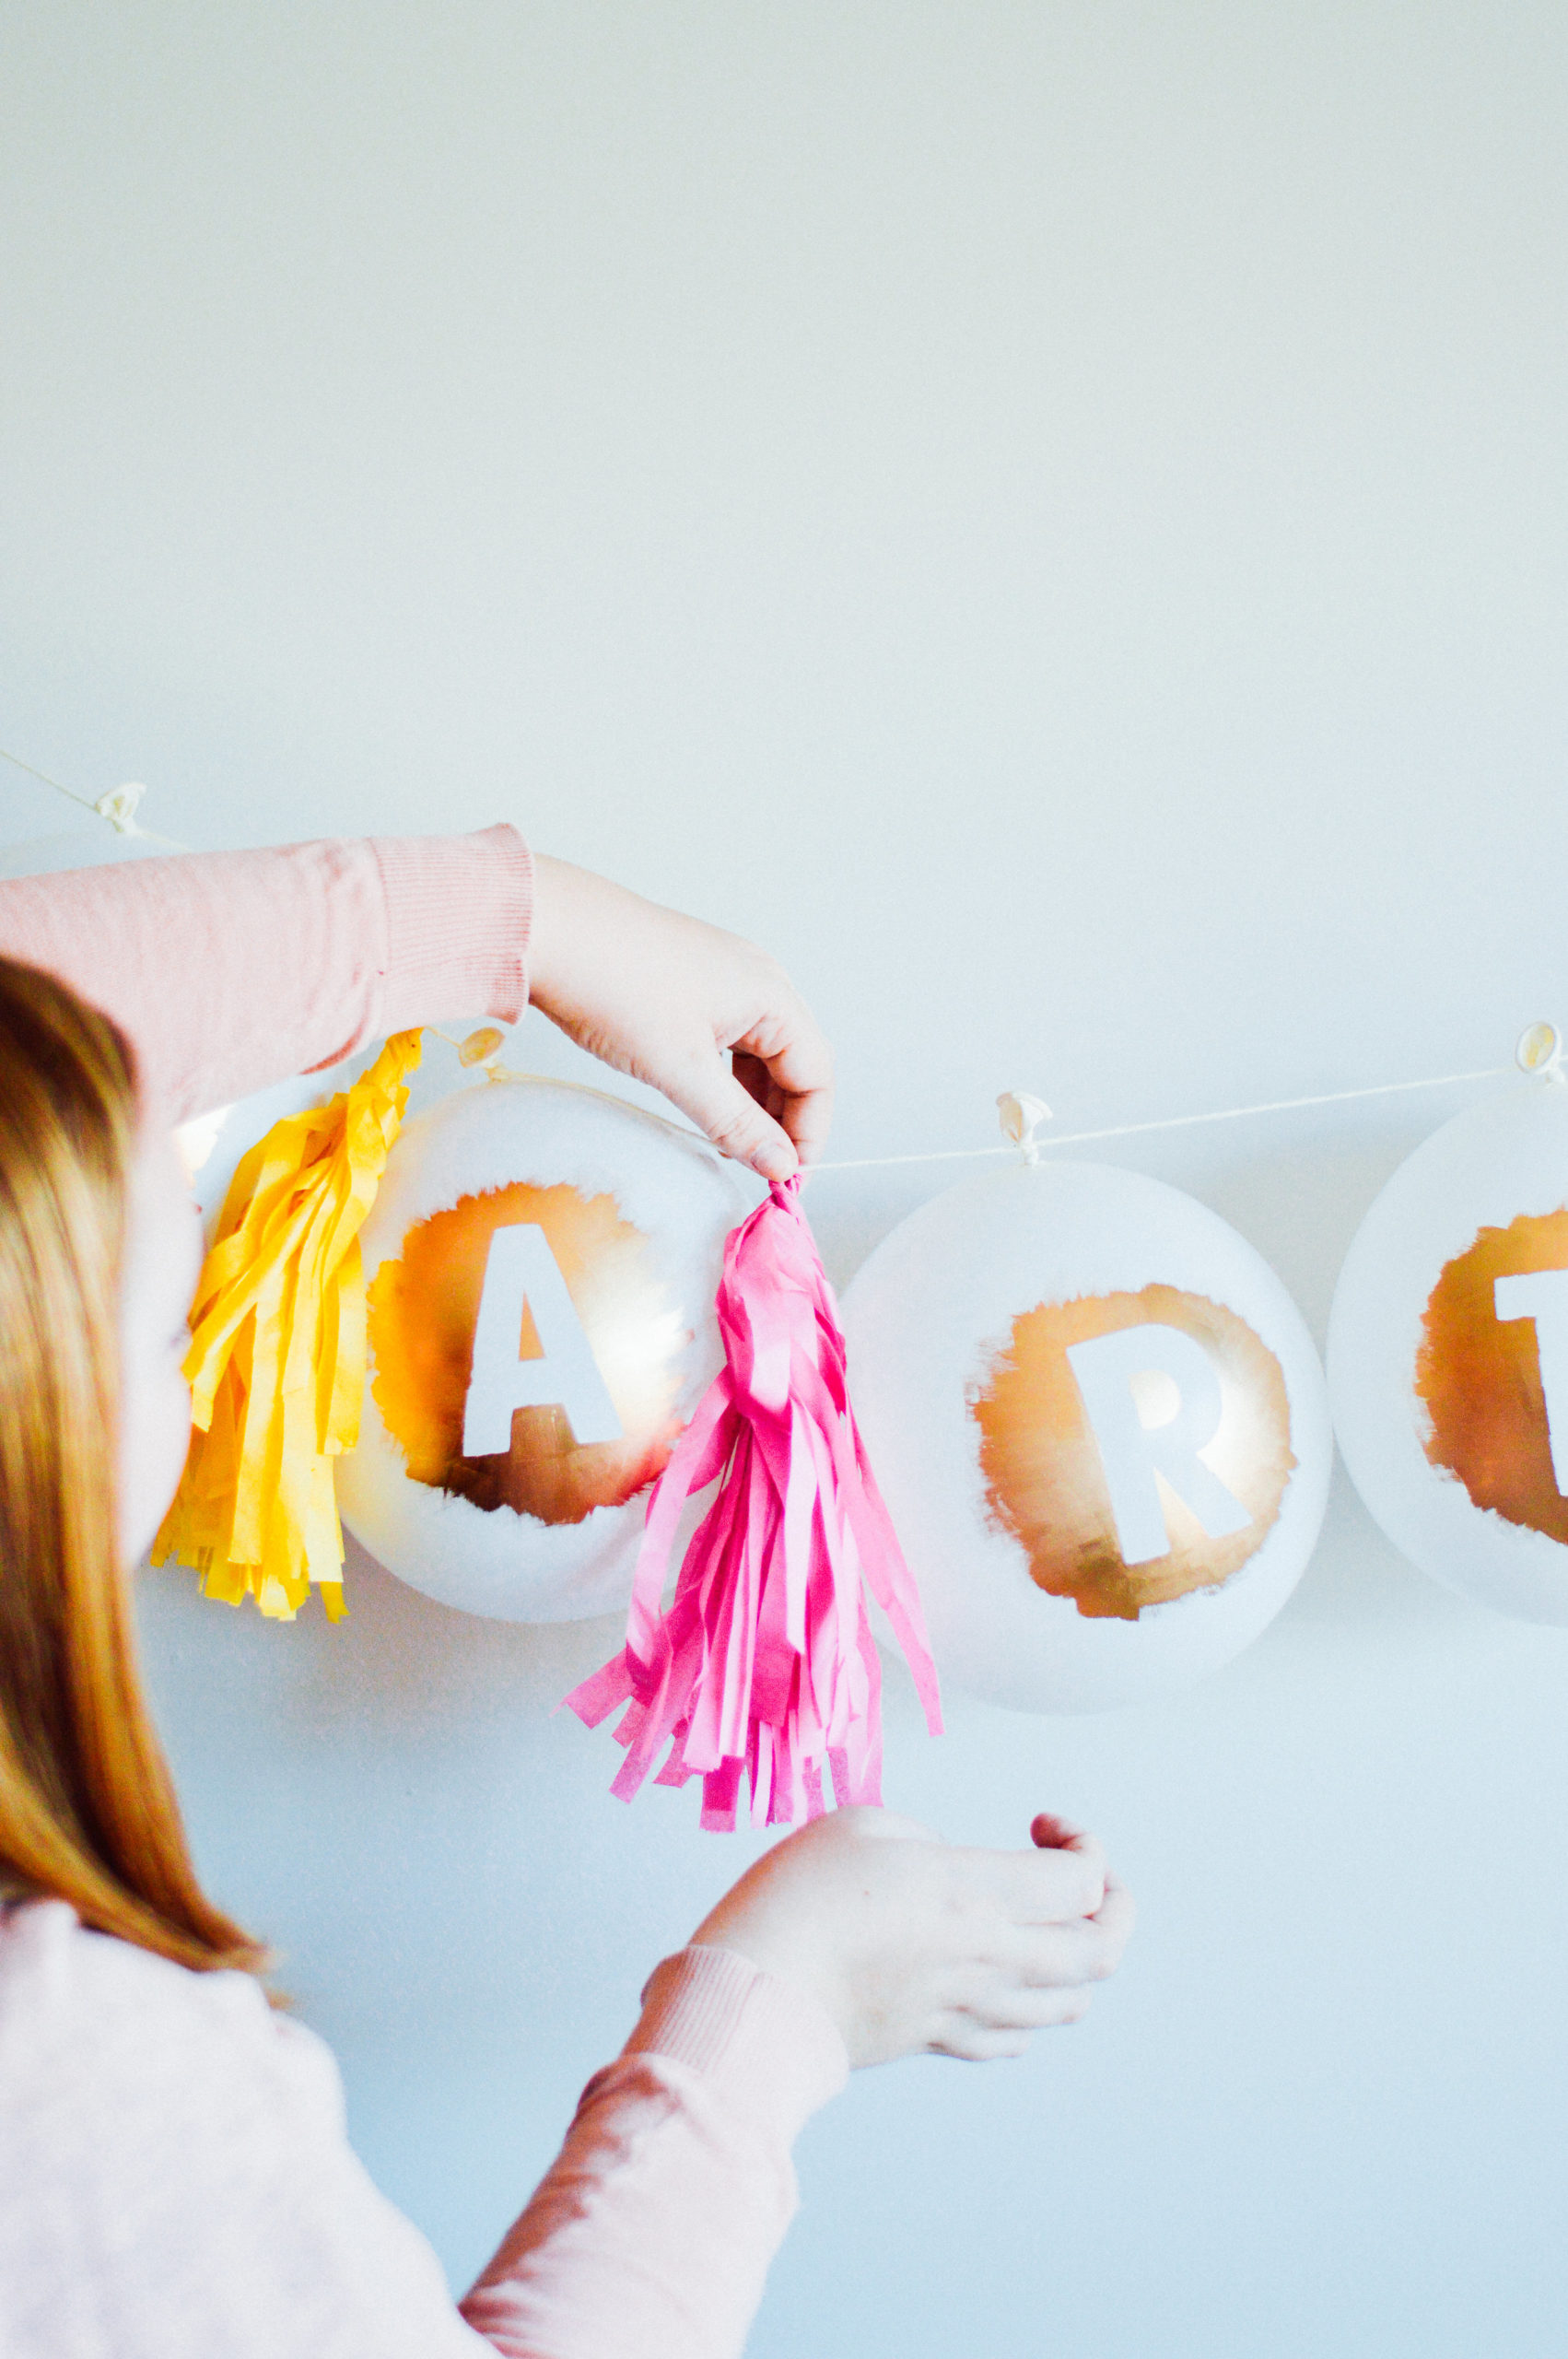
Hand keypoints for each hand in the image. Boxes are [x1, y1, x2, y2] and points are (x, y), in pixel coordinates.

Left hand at [527, 854, 833, 1181]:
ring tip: (726, 1141)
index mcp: (770, 994)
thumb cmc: (612, 982)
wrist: (548, 928)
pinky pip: (727, 1037)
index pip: (817, 1075)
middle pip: (794, 1063)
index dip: (809, 1131)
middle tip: (758, 1167)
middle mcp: (757, 979)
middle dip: (781, 1119)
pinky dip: (723, 1076)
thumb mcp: (681, 1069)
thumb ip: (737, 1123)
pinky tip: (701, 1100)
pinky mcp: (690, 980)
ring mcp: (723, 976)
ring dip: (751, 1100)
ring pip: (758, 1053)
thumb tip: (779, 1163)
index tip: (787, 1177)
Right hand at [689, 1806, 1134, 2067]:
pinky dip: (1032, 2005)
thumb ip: (923, 1840)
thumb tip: (944, 1867)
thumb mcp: (861, 1826)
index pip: (1085, 1881)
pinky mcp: (935, 2041)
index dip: (1083, 1843)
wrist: (752, 1997)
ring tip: (1045, 1924)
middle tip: (1081, 1874)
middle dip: (1114, 1905)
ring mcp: (965, 2009)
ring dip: (1078, 1958)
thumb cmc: (795, 1900)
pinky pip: (1016, 2036)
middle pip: (1103, 1951)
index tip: (1041, 1823)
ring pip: (1071, 2003)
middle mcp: (987, 1958)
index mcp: (975, 1894)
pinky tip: (1000, 1975)